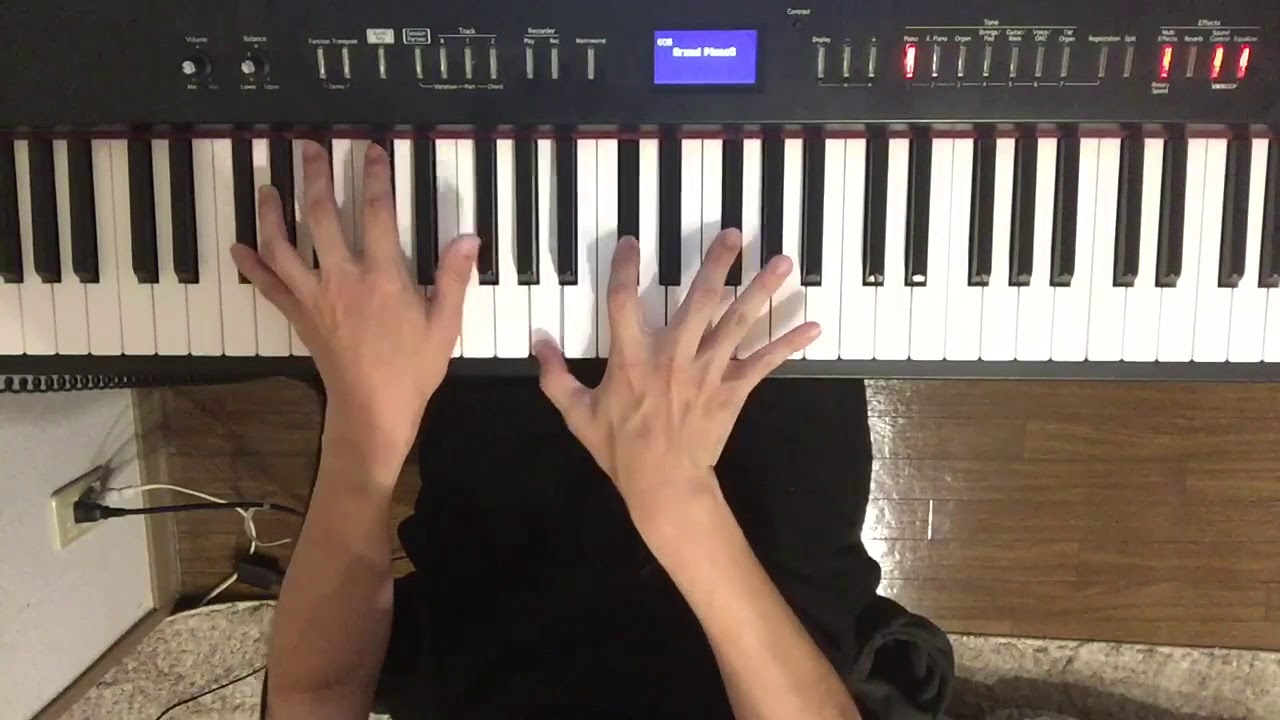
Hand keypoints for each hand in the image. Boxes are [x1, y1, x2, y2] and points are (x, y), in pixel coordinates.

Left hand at [231, 140, 477, 474]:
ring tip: (268, 187)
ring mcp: (315, 296)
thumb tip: (468, 238)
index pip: (376, 213)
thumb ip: (453, 277)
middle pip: (321, 216)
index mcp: (383, 277)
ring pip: (283, 245)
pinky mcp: (299, 315)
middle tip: (308, 148)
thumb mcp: (445, 324)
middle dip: (313, 177)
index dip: (374, 177)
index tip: (370, 150)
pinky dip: (251, 265)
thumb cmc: (413, 369)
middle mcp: (343, 279)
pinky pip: (268, 286)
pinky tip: (239, 247)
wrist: (373, 410)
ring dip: (271, 213)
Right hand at [534, 230, 818, 529]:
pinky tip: (813, 325)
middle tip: (735, 233)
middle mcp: (674, 355)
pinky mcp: (732, 388)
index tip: (630, 242)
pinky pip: (765, 362)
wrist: (663, 483)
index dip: (623, 269)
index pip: (623, 301)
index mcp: (633, 357)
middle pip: (699, 298)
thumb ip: (556, 376)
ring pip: (738, 321)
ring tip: (783, 262)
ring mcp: (708, 370)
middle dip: (717, 263)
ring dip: (762, 289)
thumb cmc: (620, 449)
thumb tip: (537, 341)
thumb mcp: (577, 414)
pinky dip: (789, 344)